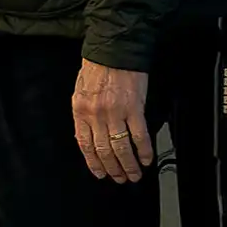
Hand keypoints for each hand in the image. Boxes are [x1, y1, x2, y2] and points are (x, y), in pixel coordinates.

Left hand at [72, 60, 153, 183]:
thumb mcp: (80, 91)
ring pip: (121, 147)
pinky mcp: (134, 107)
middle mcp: (96, 114)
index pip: (85, 145)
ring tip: (134, 175)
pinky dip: (144, 150)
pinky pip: (139, 135)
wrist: (114, 48)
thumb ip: (83, 115)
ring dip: (128, 165)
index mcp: (80, 111)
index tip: (100, 174)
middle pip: (103, 150)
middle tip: (120, 178)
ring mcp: (115, 112)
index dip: (93, 163)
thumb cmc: (97, 67)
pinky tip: (146, 159)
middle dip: (112, 168)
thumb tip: (87, 136)